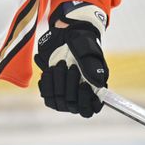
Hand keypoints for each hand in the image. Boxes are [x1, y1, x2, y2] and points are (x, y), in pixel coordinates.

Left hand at [34, 1, 108, 117]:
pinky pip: (48, 99)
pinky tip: (47, 72)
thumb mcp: (87, 50)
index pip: (90, 109)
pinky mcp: (53, 90)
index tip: (84, 86)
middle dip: (68, 86)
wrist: (64, 34)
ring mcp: (65, 93)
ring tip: (57, 66)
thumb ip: (92, 66)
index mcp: (94, 88)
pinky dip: (46, 86)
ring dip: (56, 85)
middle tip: (66, 65)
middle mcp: (79, 94)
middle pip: (73, 107)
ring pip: (58, 104)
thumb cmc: (80, 41)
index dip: (86, 102)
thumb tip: (98, 84)